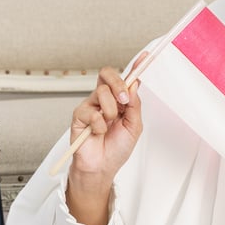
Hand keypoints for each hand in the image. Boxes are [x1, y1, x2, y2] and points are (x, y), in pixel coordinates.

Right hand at [64, 54, 146, 224]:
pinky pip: (91, 112)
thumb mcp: (134, 126)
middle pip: (107, 74)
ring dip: (110, 111)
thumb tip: (134, 85)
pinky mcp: (79, 115)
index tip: (146, 57)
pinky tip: (97, 133)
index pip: (126, 78)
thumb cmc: (117, 148)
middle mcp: (104, 99)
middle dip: (118, 84)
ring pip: (102, 93)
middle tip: (124, 100)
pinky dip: (99, 125)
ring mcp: (91, 105)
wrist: (103, 167)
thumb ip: (135, 105)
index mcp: (120, 100)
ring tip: (109, 125)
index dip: (135, 65)